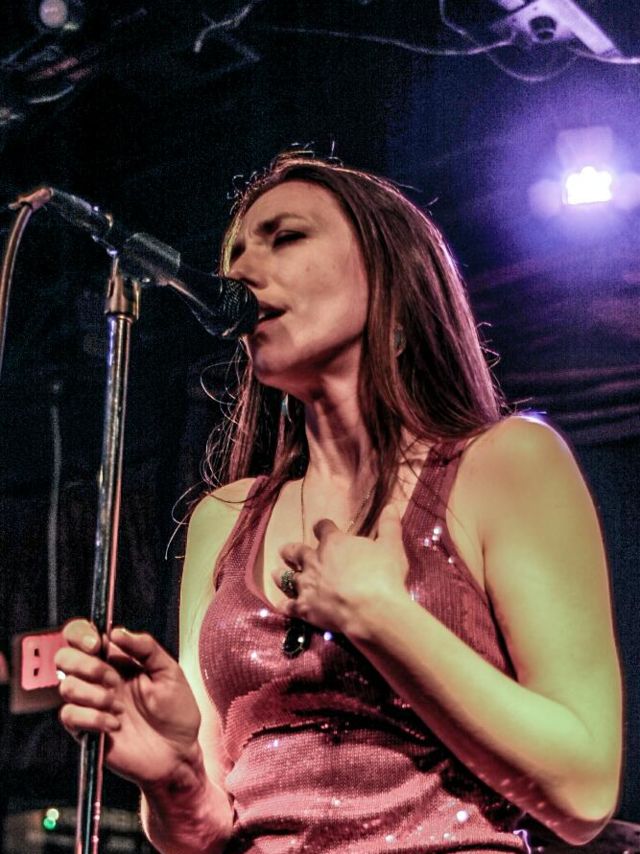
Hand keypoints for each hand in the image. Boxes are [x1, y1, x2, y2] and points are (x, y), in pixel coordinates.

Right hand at [55, 620, 200, 786]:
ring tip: (118, 706)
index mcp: (117, 660)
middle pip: (64, 658)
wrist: (178, 753)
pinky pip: (69, 716)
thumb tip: (117, 631)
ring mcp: (91, 705)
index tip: (96, 644)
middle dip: (84, 665)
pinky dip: (92, 718)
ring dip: (93, 694)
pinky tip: (114, 724)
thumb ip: (145, 647)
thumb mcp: (170, 672)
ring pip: (66, 686)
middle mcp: (99, 680)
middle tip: (110, 678)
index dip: (80, 634)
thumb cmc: (177, 712)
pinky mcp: (86, 730)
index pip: (83, 637)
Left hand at [273, 502, 408, 634]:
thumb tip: (391, 506)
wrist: (372, 609)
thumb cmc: (383, 576)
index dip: (323, 527)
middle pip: (297, 551)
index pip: (323, 528)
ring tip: (274, 574)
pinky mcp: (305, 608)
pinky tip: (281, 606)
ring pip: (287, 577)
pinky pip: (289, 606)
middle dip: (291, 550)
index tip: (322, 528)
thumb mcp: (391, 547)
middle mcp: (315, 561)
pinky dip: (284, 605)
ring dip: (280, 575)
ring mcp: (307, 585)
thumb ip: (389, 526)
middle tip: (284, 550)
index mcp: (334, 543)